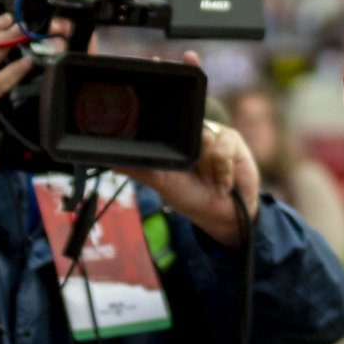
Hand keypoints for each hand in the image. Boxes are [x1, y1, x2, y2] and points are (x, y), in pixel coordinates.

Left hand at [126, 119, 260, 245]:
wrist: (224, 214)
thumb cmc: (192, 197)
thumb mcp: (163, 184)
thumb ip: (142, 170)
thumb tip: (113, 162)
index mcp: (172, 141)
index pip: (165, 128)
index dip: (170, 141)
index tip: (175, 163)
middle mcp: (191, 133)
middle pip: (187, 134)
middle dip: (193, 161)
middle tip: (196, 179)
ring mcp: (211, 133)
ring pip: (206, 139)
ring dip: (209, 168)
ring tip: (211, 184)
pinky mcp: (231, 138)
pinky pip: (224, 146)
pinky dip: (223, 169)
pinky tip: (223, 184)